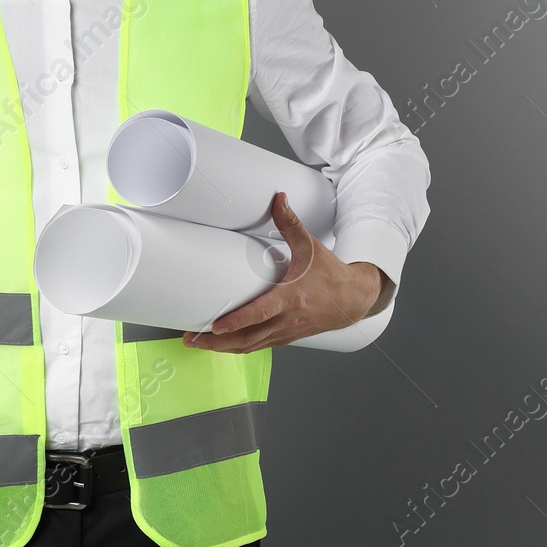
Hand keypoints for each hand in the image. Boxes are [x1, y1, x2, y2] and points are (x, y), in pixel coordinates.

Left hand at [182, 191, 389, 353]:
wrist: (354, 299)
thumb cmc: (331, 274)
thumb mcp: (310, 247)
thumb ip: (290, 223)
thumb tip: (278, 198)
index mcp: (291, 297)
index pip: (259, 313)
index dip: (236, 321)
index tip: (214, 326)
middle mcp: (288, 319)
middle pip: (247, 338)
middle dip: (217, 342)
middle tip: (191, 338)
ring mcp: (287, 332)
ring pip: (251, 346)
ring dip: (224, 348)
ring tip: (198, 343)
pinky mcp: (287, 337)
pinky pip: (259, 346)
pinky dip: (239, 348)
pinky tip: (224, 345)